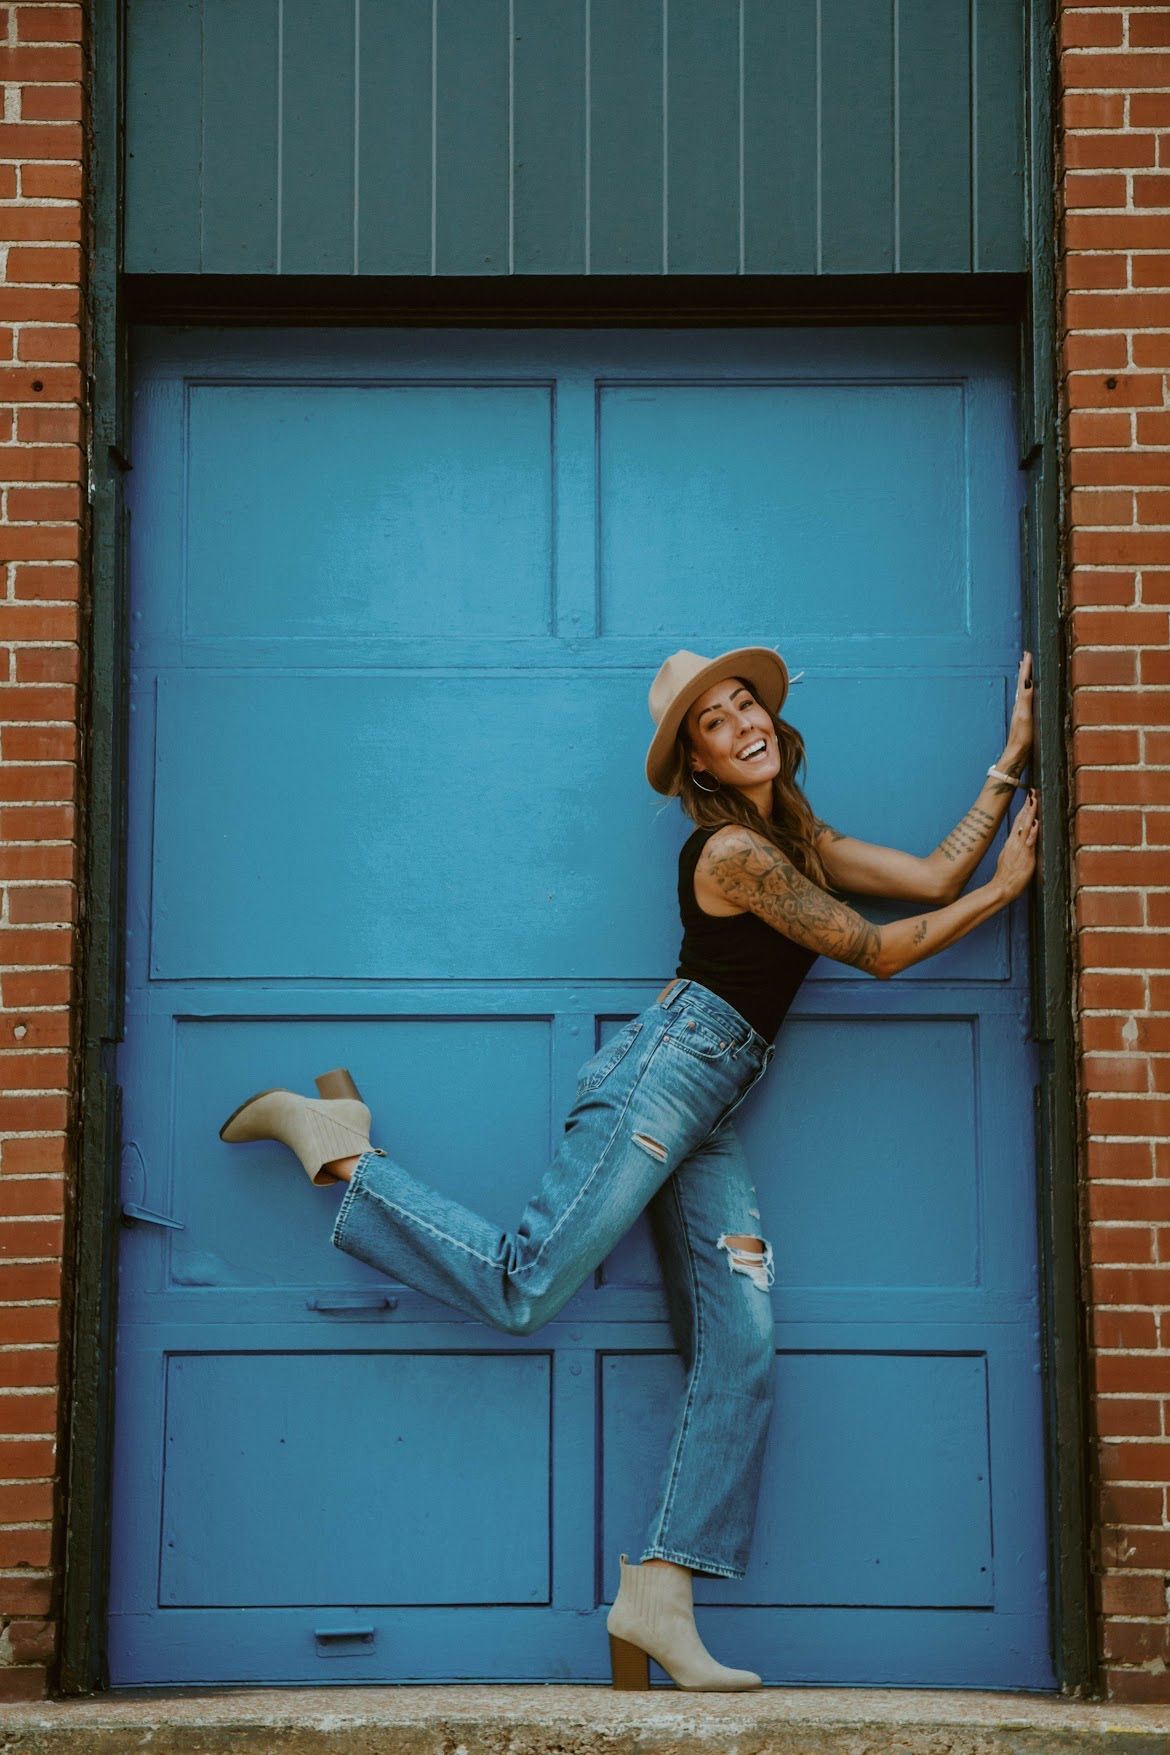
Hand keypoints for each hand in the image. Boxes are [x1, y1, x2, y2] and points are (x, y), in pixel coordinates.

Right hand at [993, 789, 1038, 900]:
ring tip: (1034, 800)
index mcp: (1011, 842)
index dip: (1023, 810)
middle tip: (1033, 792)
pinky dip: (1033, 832)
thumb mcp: (1007, 857)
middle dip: (1027, 806)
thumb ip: (1014, 848)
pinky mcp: (1025, 856)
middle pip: (1021, 820)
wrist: (1001, 887)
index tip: (1028, 798)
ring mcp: (1020, 849)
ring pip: (1025, 827)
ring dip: (1030, 813)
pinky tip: (1036, 823)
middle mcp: (1014, 843)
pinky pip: (1029, 842)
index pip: (1017, 822)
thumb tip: (1018, 841)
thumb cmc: (1006, 876)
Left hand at [1002, 651, 1033, 767]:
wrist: (1017, 756)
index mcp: (1020, 703)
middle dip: (1025, 670)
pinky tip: (1029, 694)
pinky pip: (1027, 700)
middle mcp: (1020, 706)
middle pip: (1022, 683)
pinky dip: (1027, 692)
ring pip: (1023, 691)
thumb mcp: (1025, 716)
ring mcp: (1022, 713)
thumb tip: (1027, 682)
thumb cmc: (1022, 738)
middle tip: (1026, 657)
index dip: (1026, 667)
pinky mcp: (1025, 720)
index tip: (1028, 653)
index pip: (1024, 681)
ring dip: (1025, 679)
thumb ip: (1026, 699)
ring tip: (1026, 670)